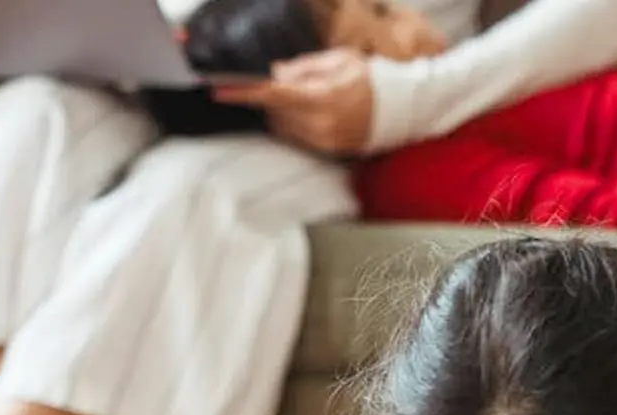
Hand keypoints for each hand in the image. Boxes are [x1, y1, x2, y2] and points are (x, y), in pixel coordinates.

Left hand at [213, 48, 373, 155]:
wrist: (394, 108)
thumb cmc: (366, 78)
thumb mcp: (336, 60)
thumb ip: (302, 68)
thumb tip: (274, 73)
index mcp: (323, 97)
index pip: (274, 94)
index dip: (246, 92)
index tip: (222, 90)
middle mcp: (321, 124)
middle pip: (275, 112)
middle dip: (271, 97)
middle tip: (287, 81)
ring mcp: (323, 141)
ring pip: (282, 127)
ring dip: (282, 111)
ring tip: (306, 97)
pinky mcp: (325, 151)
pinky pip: (296, 138)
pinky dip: (294, 123)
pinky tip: (310, 112)